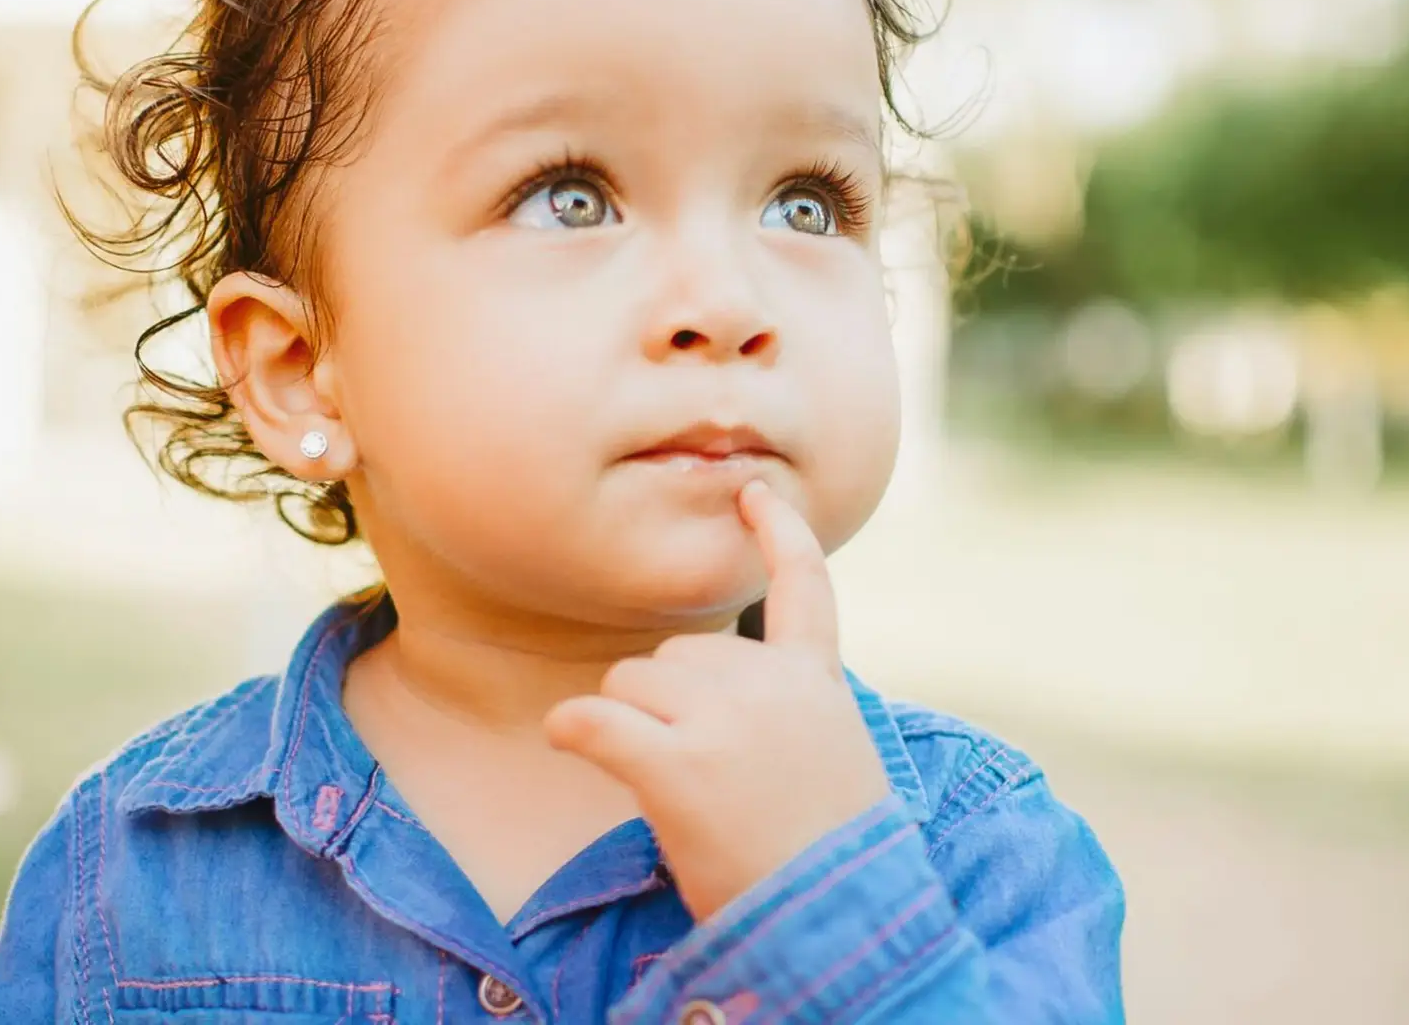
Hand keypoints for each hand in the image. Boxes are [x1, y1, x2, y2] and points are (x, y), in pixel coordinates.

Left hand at [543, 479, 892, 921]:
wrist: (837, 917)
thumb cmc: (824, 856)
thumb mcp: (830, 759)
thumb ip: (786, 709)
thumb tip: (701, 689)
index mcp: (817, 683)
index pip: (804, 585)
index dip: (779, 533)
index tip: (755, 491)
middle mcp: (772, 685)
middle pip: (676, 652)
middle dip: (664, 700)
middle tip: (701, 774)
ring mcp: (726, 720)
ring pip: (630, 682)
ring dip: (628, 724)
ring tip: (674, 791)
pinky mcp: (679, 764)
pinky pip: (595, 721)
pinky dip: (573, 731)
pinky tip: (571, 742)